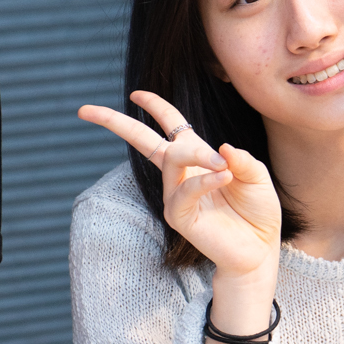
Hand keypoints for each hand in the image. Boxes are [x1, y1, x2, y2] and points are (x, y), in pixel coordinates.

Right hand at [78, 91, 282, 284]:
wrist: (259, 249)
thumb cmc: (257, 211)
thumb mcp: (257, 176)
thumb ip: (242, 159)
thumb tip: (221, 148)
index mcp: (196, 158)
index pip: (170, 126)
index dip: (154, 106)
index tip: (136, 94)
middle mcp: (180, 174)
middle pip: (141, 140)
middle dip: (114, 122)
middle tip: (84, 110)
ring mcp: (175, 195)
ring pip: (172, 159)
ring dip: (196, 155)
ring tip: (224, 166)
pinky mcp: (179, 217)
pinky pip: (185, 190)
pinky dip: (204, 180)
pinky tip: (224, 177)